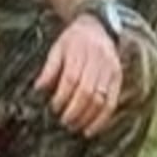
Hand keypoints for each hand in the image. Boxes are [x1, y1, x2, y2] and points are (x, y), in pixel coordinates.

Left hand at [34, 15, 124, 136]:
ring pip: (101, 99)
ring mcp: (110, 70)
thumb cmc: (72, 41)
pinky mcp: (118, 78)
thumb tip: (38, 89)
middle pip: (87, 91)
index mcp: (80, 51)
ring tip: (75, 127)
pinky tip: (92, 129)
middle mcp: (98, 60)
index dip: (62, 96)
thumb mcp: (57, 48)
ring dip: (87, 117)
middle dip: (74, 110)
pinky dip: (102, 119)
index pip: (71, 78)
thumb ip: (49, 69)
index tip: (53, 108)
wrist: (98, 27)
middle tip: (64, 122)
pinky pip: (112, 102)